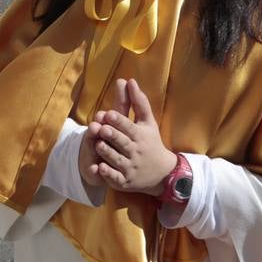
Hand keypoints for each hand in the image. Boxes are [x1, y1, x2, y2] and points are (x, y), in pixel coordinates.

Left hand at [87, 79, 175, 195]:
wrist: (163, 173)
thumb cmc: (151, 142)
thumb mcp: (148, 122)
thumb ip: (139, 102)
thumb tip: (129, 80)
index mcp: (140, 136)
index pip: (128, 127)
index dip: (118, 121)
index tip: (108, 114)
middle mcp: (135, 152)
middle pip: (121, 143)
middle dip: (111, 135)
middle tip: (101, 128)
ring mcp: (130, 167)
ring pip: (116, 160)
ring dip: (107, 152)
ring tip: (98, 144)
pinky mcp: (124, 181)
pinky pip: (115, 177)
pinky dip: (107, 174)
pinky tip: (99, 168)